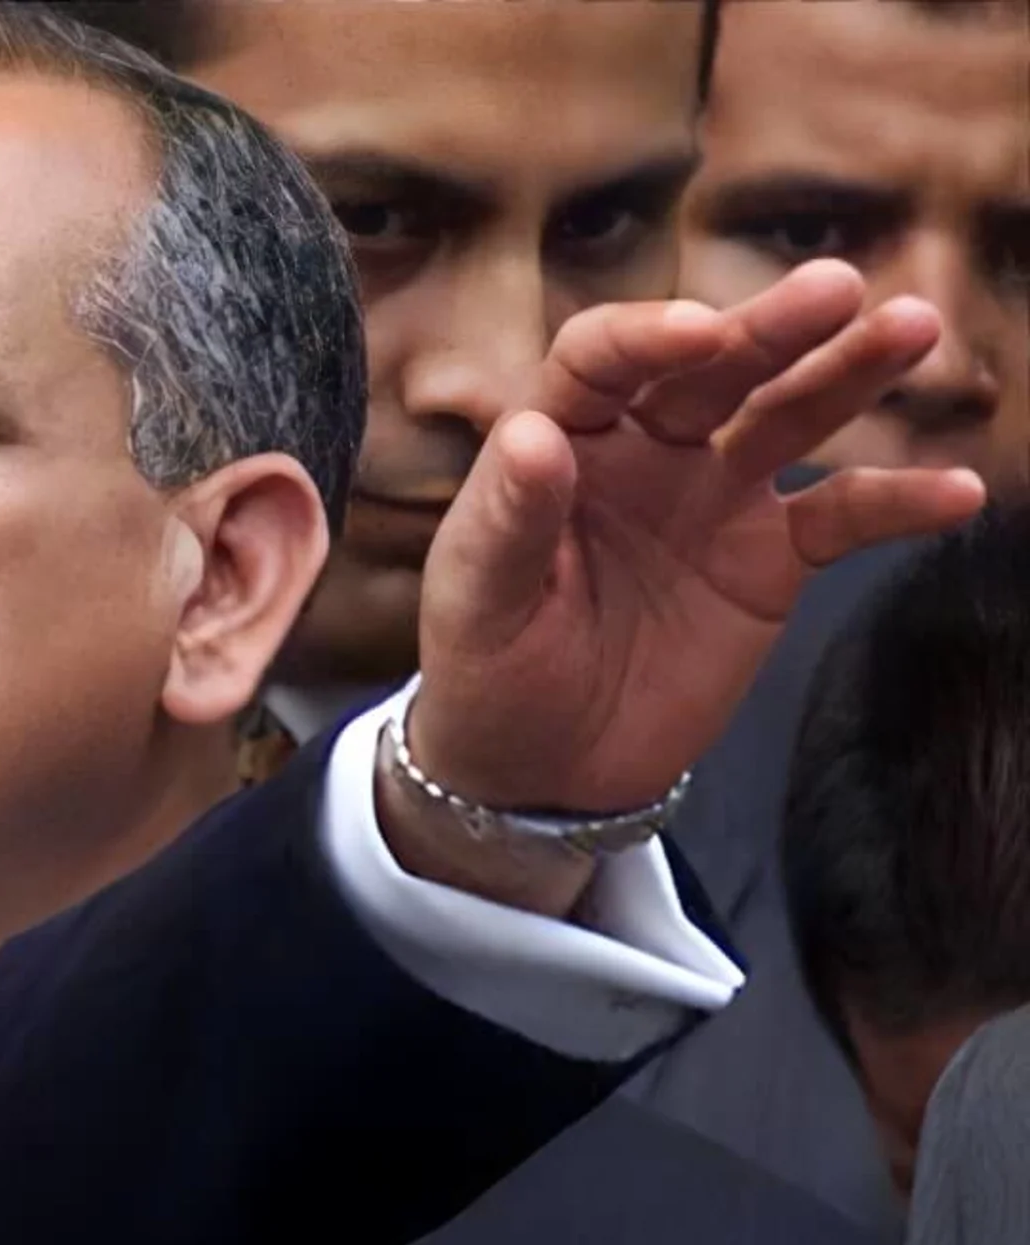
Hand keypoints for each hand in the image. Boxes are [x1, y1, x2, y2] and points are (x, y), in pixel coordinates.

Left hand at [388, 263, 986, 902]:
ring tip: (914, 327)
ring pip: (791, 416)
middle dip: (773, 327)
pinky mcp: (771, 559)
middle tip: (836, 288)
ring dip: (851, 372)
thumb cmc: (487, 670)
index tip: (701, 332)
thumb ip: (509, 521)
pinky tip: (958, 491)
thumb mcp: (477, 604)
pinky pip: (845, 516)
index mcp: (559, 439)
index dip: (648, 337)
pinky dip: (900, 501)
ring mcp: (716, 497)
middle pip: (714, 368)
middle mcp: (645, 450)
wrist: (541, 766)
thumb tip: (530, 435)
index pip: (600, 360)